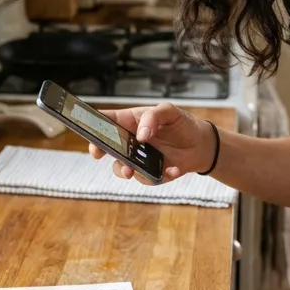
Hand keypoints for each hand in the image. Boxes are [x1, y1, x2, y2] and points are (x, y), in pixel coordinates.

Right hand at [87, 101, 216, 183]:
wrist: (201, 145)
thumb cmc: (182, 124)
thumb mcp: (170, 111)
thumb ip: (153, 116)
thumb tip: (140, 134)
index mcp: (131, 121)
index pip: (106, 121)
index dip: (93, 125)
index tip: (88, 132)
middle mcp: (130, 141)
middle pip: (106, 146)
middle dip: (99, 151)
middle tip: (98, 154)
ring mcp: (138, 158)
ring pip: (121, 167)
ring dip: (123, 170)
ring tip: (131, 171)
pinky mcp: (150, 173)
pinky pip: (146, 178)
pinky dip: (160, 176)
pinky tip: (174, 169)